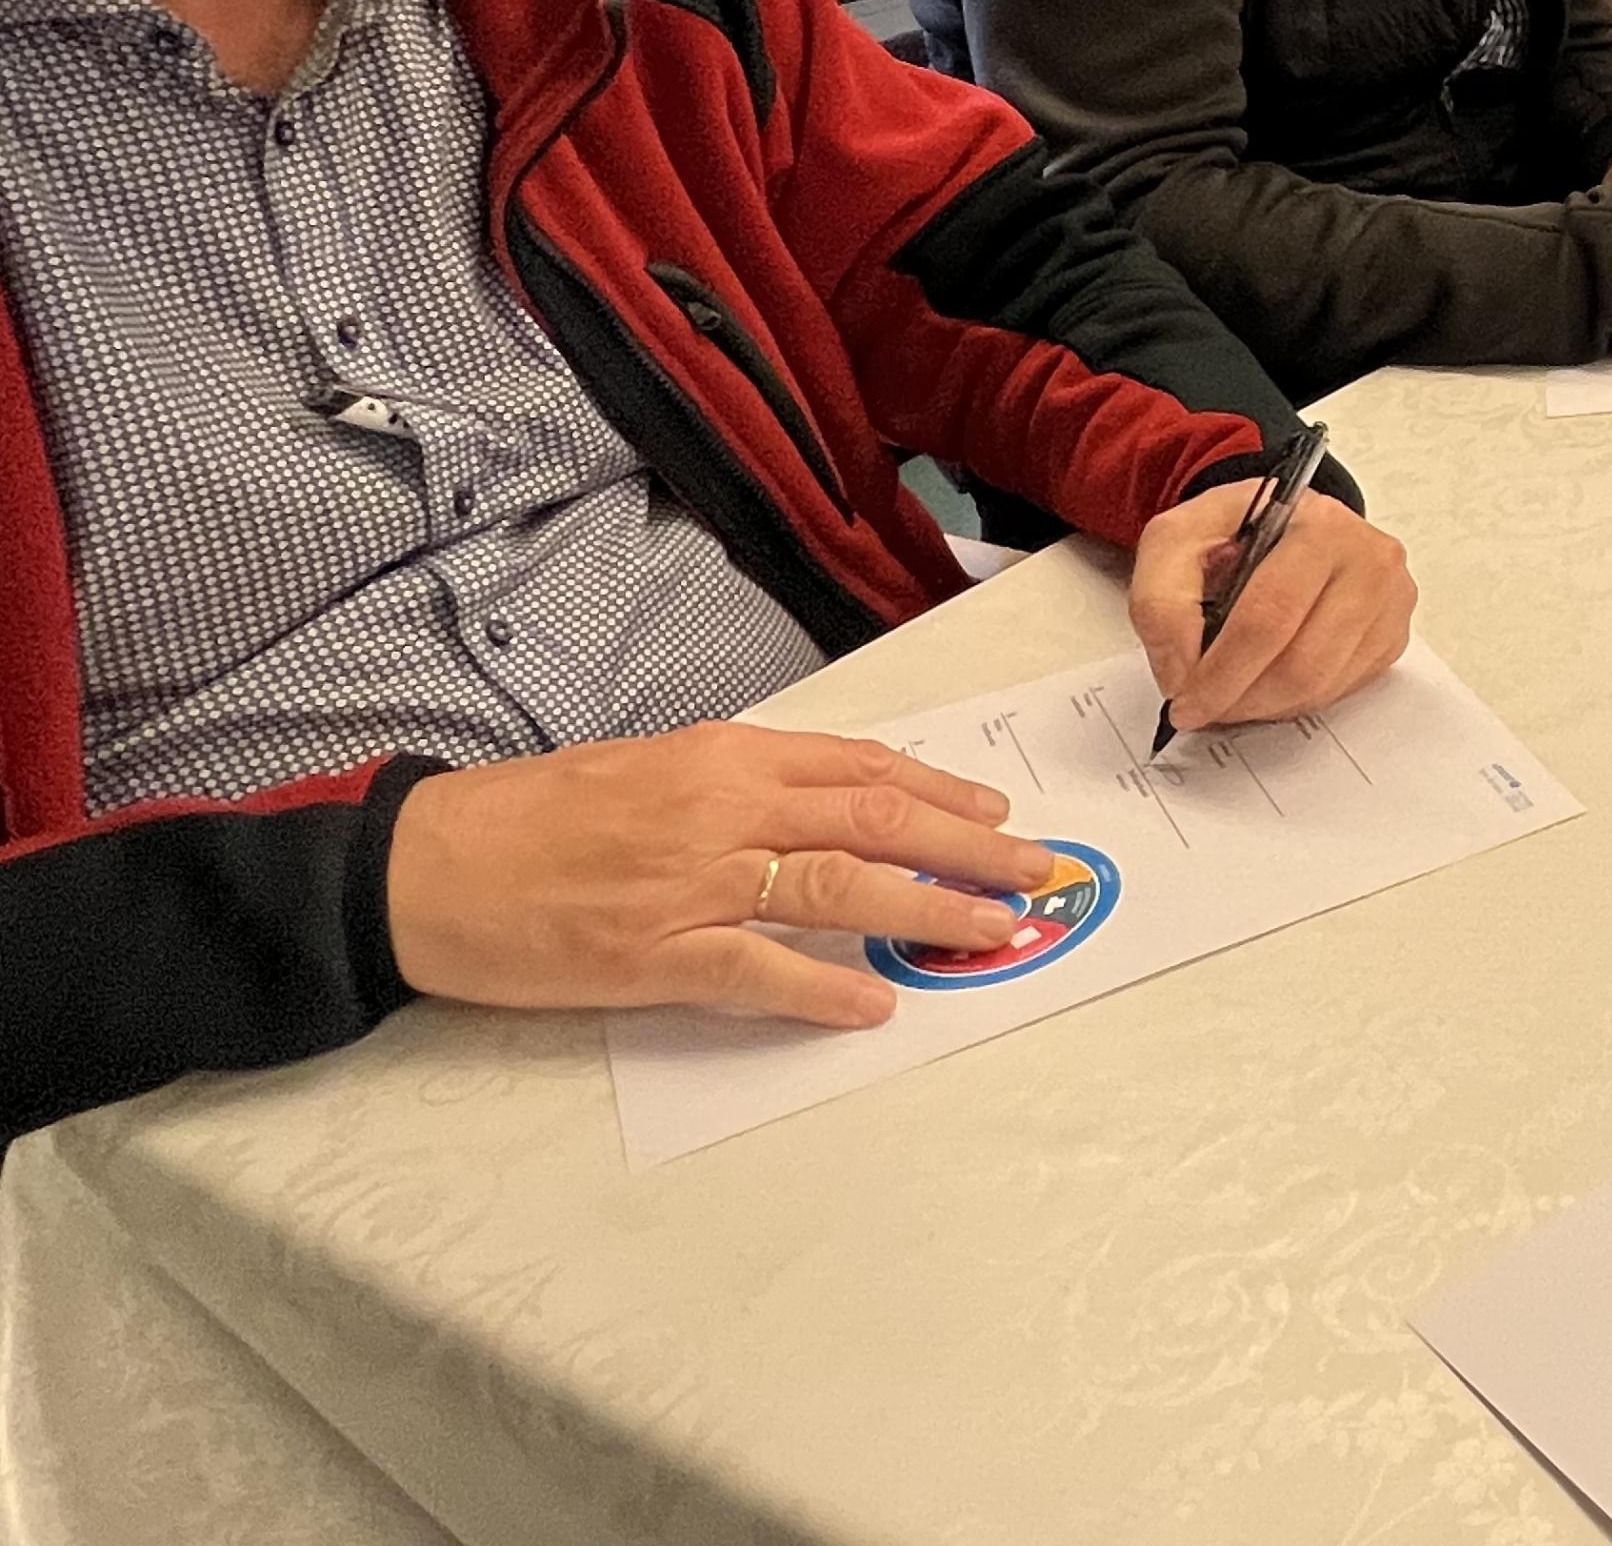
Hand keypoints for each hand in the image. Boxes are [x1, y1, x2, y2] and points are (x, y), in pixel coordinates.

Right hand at [387, 725, 1059, 1029]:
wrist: (424, 865)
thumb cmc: (530, 816)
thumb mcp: (647, 769)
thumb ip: (735, 783)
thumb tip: (821, 802)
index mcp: (722, 757)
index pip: (862, 767)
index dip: (942, 792)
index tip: (997, 815)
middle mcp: (721, 809)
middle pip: (877, 819)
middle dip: (970, 848)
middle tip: (1037, 873)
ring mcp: (691, 883)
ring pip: (840, 887)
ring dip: (928, 912)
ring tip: (993, 931)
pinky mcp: (654, 955)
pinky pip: (758, 972)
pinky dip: (825, 990)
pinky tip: (876, 1005)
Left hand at [1131, 481, 1416, 735]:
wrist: (1280, 524)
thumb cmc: (1234, 532)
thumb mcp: (1175, 540)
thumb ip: (1160, 600)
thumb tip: (1182, 674)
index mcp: (1318, 524)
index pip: (1269, 616)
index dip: (1221, 671)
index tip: (1185, 702)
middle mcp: (1369, 559)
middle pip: (1302, 663)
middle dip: (1242, 700)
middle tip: (1205, 710)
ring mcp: (1390, 600)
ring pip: (1322, 686)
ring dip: (1265, 706)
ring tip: (1232, 694)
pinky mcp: (1394, 634)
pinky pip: (1341, 692)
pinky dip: (1295, 701)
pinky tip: (1268, 680)